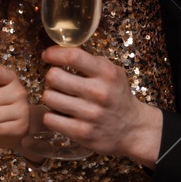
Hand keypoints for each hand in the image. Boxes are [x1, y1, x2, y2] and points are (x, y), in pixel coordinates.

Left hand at [39, 46, 162, 165]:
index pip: (73, 56)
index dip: (54, 54)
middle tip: (58, 82)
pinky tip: (61, 115)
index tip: (47, 56)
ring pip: (48, 97)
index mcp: (106, 74)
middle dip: (52, 78)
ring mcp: (90, 114)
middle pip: (54, 77)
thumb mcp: (111, 72)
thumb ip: (88, 60)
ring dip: (51, 97)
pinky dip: (52, 116)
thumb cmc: (116, 96)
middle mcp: (98, 93)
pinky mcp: (82, 133)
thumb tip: (59, 49)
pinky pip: (49, 119)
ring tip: (61, 100)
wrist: (133, 129)